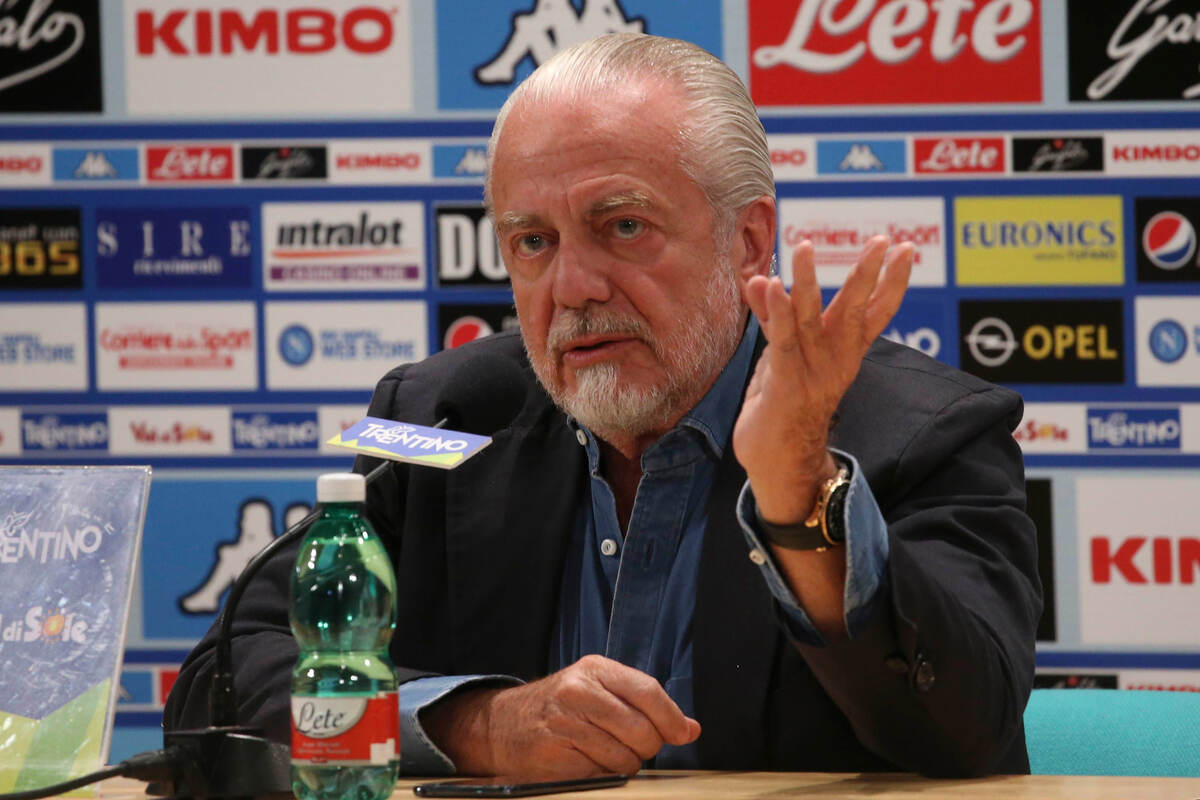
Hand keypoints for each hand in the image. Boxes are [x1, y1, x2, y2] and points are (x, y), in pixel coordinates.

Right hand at [422, 655, 700, 778]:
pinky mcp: (554, 753)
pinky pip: (600, 773)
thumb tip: (690, 728)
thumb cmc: (560, 705)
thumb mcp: (598, 688)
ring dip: (625, 763)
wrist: (502, 723)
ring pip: (624, 757)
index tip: (684, 734)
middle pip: (641, 729)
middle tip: (637, 746)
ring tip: (608, 752)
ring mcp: (564, 722)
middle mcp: (578, 691)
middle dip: (648, 746)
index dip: (671, 717)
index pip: (647, 691)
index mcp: (595, 669)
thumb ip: (644, 703)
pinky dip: (602, 773)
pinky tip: (587, 760)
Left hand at [733, 235, 912, 523]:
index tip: (907, 249)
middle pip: (853, 312)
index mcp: (844, 356)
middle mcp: (834, 362)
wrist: (780, 466)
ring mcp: (810, 374)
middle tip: (883, 240)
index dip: (892, 282)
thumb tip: (761, 279)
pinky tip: (771, 285)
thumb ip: (774, 318)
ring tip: (805, 246)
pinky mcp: (784, 385)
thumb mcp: (782, 357)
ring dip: (806, 281)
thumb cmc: (784, 407)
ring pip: (811, 319)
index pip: (874, 314)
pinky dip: (776, 313)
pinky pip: (781, 343)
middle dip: (867, 274)